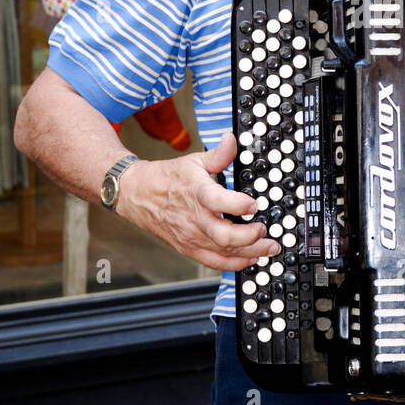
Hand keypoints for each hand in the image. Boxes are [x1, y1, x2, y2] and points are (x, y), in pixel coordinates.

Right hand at [117, 131, 281, 270]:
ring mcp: (190, 236)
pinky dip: (234, 264)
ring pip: (223, 251)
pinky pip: (214, 262)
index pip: (218, 201)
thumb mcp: (193, 161)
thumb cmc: (166, 178)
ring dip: (250, 252)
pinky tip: (250, 259)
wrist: (136, 195)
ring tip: (268, 247)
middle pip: (224, 235)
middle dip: (250, 236)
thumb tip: (232, 140)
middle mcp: (193, 218)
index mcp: (196, 192)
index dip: (239, 204)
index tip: (254, 204)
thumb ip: (218, 155)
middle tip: (264, 229)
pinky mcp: (188, 248)